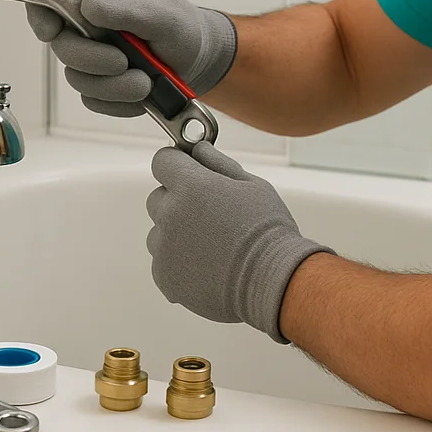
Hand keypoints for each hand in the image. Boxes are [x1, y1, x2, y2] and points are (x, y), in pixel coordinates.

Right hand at [25, 0, 236, 117]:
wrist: (199, 60)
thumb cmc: (182, 25)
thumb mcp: (163, 12)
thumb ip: (127, 9)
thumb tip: (88, 4)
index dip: (41, 10)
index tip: (51, 30)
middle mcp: (88, 22)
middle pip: (60, 43)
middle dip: (91, 58)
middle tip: (122, 61)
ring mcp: (91, 55)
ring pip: (76, 77)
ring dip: (112, 85)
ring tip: (146, 81)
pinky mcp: (100, 85)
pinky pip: (94, 100)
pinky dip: (119, 101)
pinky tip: (143, 92)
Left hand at [146, 143, 333, 341]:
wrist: (274, 282)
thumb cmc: (268, 230)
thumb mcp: (252, 185)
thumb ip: (218, 163)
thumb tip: (197, 149)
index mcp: (191, 186)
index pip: (162, 161)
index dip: (177, 164)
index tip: (189, 172)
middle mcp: (171, 214)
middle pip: (158, 197)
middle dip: (177, 200)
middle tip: (208, 214)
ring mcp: (165, 248)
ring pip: (158, 231)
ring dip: (175, 233)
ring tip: (209, 244)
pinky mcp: (165, 277)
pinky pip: (161, 262)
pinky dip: (177, 262)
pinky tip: (206, 265)